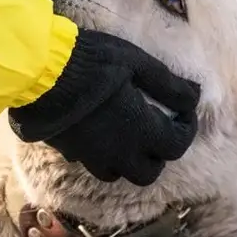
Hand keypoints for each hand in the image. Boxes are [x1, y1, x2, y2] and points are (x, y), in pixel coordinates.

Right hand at [8, 29, 200, 185]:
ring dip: (130, 161)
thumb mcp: (137, 63)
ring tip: (130, 137)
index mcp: (141, 129)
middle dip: (159, 155)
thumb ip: (170, 85)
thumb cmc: (92, 62)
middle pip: (149, 173)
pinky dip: (103, 157)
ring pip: (119, 174)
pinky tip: (100, 135)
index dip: (187, 129)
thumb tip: (196, 95)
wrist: (40, 71)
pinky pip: (93, 164)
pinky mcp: (70, 151)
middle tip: (158, 129)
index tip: (183, 110)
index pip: (177, 145)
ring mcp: (92, 155)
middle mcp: (120, 151)